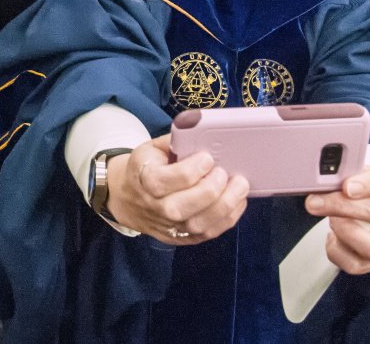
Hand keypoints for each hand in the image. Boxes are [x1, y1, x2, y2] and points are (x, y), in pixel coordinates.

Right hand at [105, 135, 248, 244]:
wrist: (129, 197)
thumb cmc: (146, 167)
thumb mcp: (152, 148)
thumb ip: (175, 140)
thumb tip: (203, 130)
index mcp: (144, 180)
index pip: (168, 179)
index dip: (192, 169)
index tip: (207, 157)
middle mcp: (155, 208)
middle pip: (185, 206)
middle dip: (211, 189)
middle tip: (226, 173)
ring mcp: (168, 227)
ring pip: (199, 224)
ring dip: (225, 206)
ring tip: (240, 186)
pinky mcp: (181, 238)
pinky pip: (208, 234)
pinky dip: (227, 219)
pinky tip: (237, 201)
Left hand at [304, 164, 369, 274]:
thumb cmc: (368, 185)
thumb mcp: (364, 171)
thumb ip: (349, 173)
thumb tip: (324, 181)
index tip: (346, 186)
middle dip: (343, 206)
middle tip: (315, 202)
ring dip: (344, 232)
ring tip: (329, 219)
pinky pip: (356, 265)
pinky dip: (337, 251)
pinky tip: (331, 237)